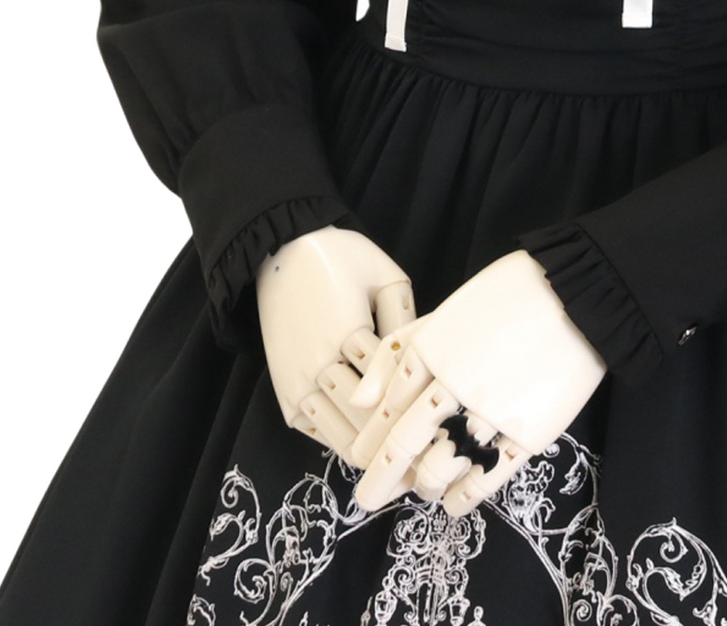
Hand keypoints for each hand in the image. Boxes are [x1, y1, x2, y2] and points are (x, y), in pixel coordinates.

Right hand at [254, 225, 417, 463]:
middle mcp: (319, 363)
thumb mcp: (384, 275)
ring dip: (372, 456)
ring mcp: (298, 381)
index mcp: (347, 331)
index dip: (418, 415)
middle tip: (435, 470)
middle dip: (400, 447)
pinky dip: (341, 444)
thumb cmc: (340, 257)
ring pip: (340, 436)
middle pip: (366, 422)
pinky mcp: (283, 390)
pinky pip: (315, 431)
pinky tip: (370, 454)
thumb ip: (405, 318)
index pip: (390, 387)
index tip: (447, 440)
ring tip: (406, 474)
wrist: (279, 252)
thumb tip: (425, 358)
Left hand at [346, 250, 607, 516]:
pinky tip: (453, 503)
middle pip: (405, 446)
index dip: (371, 442)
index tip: (359, 461)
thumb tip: (357, 401)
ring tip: (421, 491)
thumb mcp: (446, 313)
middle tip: (368, 499)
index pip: (388, 410)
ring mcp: (492, 411)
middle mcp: (454, 384)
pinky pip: (485, 480)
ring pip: (441, 467)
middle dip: (380, 480)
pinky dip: (463, 498)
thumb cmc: (506, 298)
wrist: (576, 294)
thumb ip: (398, 353)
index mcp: (431, 350)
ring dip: (424, 486)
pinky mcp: (528, 433)